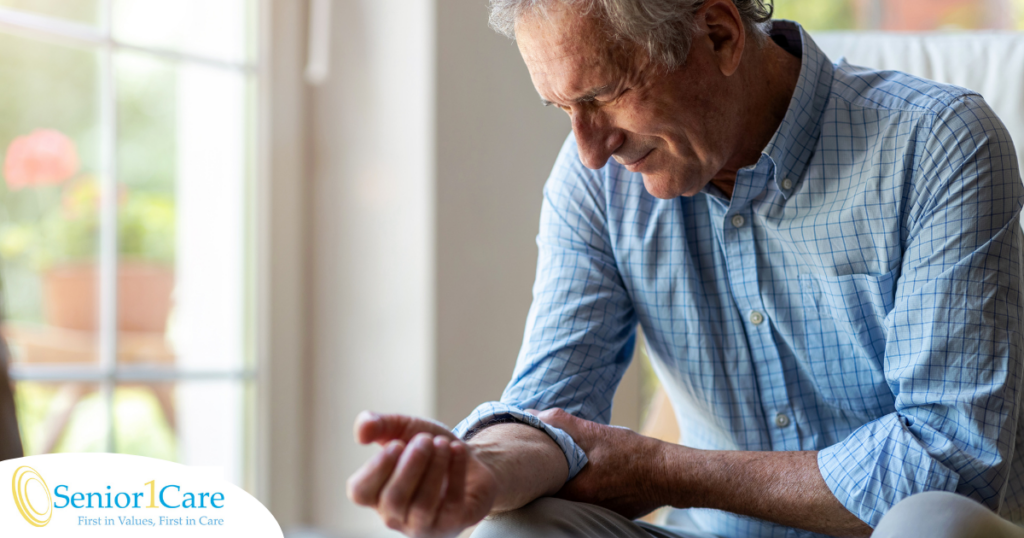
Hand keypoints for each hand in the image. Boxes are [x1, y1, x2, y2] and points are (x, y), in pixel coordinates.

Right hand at [346, 411, 498, 537]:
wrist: (470, 458)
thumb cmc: (429, 448)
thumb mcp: (402, 428)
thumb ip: (377, 425)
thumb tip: (361, 433)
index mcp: (376, 495)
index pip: (361, 492)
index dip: (377, 468)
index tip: (397, 444)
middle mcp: (395, 516)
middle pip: (394, 499)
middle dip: (411, 465)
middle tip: (425, 440)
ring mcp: (423, 524)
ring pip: (423, 505)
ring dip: (434, 468)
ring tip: (442, 443)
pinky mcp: (452, 523)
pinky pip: (452, 503)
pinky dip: (455, 472)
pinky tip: (457, 450)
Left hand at [529, 408, 669, 519]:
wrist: (667, 473)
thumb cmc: (632, 453)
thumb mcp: (595, 432)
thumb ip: (560, 423)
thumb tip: (531, 413)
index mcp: (574, 491)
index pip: (537, 488)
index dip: (528, 473)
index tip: (523, 460)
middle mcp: (581, 508)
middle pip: (549, 496)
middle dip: (543, 479)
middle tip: (539, 462)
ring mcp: (594, 513)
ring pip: (566, 500)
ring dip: (561, 484)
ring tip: (561, 467)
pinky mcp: (606, 514)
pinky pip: (583, 504)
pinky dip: (580, 491)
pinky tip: (587, 477)